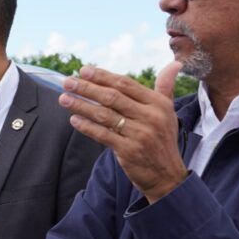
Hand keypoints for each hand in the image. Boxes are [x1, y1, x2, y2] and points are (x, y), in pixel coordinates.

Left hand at [59, 62, 187, 202]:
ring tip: (64, 99)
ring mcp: (140, 134)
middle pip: (112, 97)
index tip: (84, 70)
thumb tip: (174, 63)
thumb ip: (165, 87)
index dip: (103, 76)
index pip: (126, 84)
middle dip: (87, 88)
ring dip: (81, 106)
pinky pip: (103, 135)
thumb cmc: (162, 139)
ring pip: (104, 115)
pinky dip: (87, 127)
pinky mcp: (129, 150)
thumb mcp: (168, 112)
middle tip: (67, 82)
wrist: (166, 175)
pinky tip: (74, 119)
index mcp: (158, 104)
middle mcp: (150, 117)